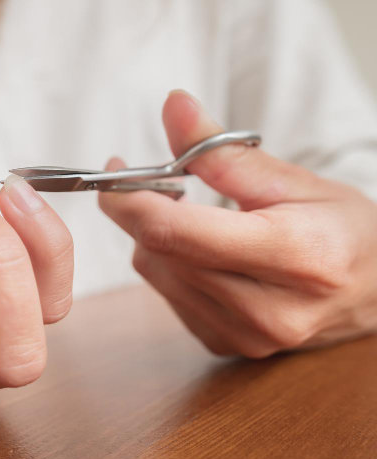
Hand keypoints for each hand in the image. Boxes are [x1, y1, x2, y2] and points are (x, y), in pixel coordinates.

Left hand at [99, 90, 376, 357]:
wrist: (376, 293)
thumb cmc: (343, 230)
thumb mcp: (298, 181)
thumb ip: (228, 153)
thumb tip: (174, 106)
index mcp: (294, 257)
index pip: (177, 232)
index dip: (131, 199)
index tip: (114, 171)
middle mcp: (267, 310)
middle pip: (160, 252)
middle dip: (141, 209)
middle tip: (152, 179)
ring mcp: (245, 336)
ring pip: (156, 274)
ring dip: (157, 237)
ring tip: (193, 215)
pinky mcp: (227, 346)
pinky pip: (168, 296)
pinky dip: (171, 265)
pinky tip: (203, 252)